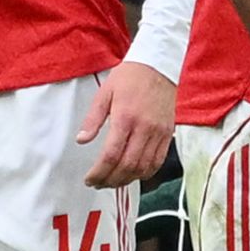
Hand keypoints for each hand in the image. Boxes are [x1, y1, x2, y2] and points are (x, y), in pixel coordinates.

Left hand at [78, 62, 174, 186]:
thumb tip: (82, 140)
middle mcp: (145, 128)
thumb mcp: (104, 94)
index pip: (111, 154)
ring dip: (127, 180)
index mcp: (126, 118)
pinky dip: (145, 173)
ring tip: (113, 181)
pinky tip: (133, 175)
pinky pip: (158, 161)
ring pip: (144, 167)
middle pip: (128, 166)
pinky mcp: (168, 134)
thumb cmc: (129, 78)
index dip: (99, 172)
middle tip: (98, 183)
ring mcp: (159, 133)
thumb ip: (92, 119)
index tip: (90, 179)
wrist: (158, 67)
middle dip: (111, 180)